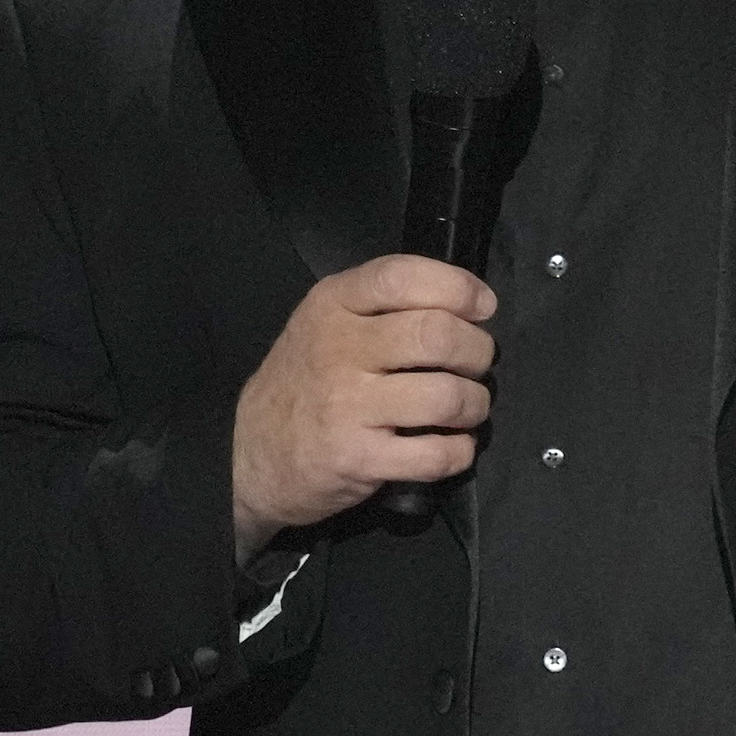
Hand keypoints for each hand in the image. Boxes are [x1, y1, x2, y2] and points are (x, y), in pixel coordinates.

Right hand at [230, 254, 497, 556]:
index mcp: (333, 304)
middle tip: (476, 365)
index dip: (458, 288)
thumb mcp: (326, 323)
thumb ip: (383, 306)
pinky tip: (451, 446)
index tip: (483, 307)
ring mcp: (345, 405)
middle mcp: (337, 348)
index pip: (403, 276)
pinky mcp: (357, 458)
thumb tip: (467, 304)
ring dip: (475, 404)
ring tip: (467, 408)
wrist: (251, 455)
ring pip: (446, 396)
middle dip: (478, 351)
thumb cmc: (305, 383)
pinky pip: (435, 454)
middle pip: (438, 335)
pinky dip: (459, 451)